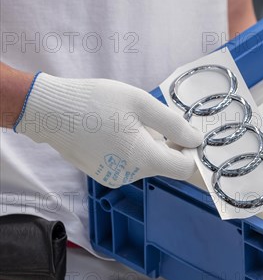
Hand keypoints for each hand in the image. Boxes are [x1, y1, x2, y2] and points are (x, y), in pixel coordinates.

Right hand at [15, 73, 201, 187]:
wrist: (49, 110)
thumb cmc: (96, 102)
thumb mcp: (141, 103)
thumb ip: (173, 124)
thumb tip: (197, 140)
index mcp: (144, 160)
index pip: (184, 168)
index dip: (189, 150)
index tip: (180, 131)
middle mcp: (131, 176)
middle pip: (164, 164)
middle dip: (164, 143)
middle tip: (146, 118)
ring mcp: (114, 178)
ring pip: (146, 163)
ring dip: (146, 144)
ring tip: (124, 122)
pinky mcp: (102, 174)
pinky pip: (129, 164)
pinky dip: (129, 149)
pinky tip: (112, 131)